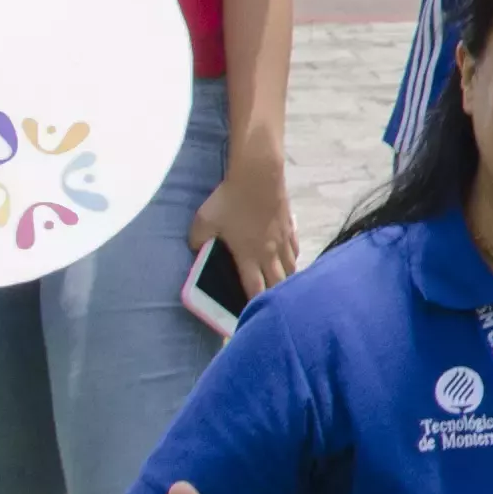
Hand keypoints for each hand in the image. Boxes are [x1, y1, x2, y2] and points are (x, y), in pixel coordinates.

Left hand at [190, 157, 299, 301]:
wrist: (259, 175)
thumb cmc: (230, 200)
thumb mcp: (204, 221)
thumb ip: (198, 240)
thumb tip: (197, 250)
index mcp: (249, 257)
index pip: (254, 289)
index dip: (253, 306)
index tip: (250, 318)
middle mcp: (269, 253)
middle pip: (278, 284)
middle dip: (275, 298)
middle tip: (270, 308)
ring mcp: (283, 240)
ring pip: (291, 269)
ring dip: (287, 281)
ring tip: (282, 289)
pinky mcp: (290, 226)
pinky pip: (295, 250)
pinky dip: (293, 260)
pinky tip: (290, 260)